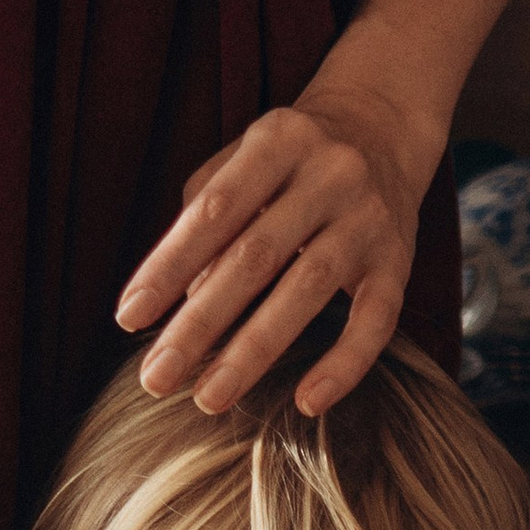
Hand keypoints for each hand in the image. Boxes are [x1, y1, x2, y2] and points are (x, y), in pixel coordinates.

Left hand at [115, 80, 440, 416]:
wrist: (384, 127)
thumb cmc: (289, 161)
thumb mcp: (243, 162)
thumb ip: (206, 220)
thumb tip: (183, 303)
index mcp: (277, 140)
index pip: (214, 210)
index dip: (168, 265)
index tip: (129, 319)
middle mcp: (329, 173)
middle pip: (256, 256)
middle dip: (201, 323)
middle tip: (157, 379)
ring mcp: (368, 217)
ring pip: (308, 288)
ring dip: (254, 350)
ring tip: (210, 399)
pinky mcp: (400, 259)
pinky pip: (377, 320)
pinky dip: (344, 364)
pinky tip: (307, 402)